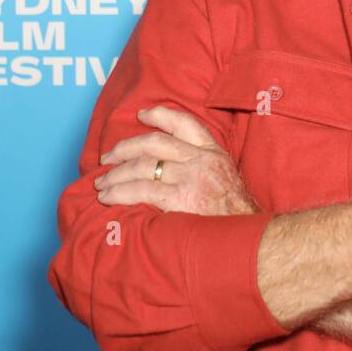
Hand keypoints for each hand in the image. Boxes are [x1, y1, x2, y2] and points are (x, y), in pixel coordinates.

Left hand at [95, 106, 257, 215]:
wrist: (251, 235)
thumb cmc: (237, 214)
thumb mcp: (226, 178)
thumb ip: (204, 167)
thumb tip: (172, 168)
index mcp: (213, 153)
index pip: (185, 123)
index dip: (161, 115)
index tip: (142, 114)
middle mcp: (201, 160)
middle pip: (155, 142)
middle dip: (125, 148)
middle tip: (107, 157)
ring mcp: (191, 178)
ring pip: (143, 166)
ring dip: (116, 174)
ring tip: (101, 183)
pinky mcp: (181, 199)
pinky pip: (141, 190)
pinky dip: (119, 192)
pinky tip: (108, 197)